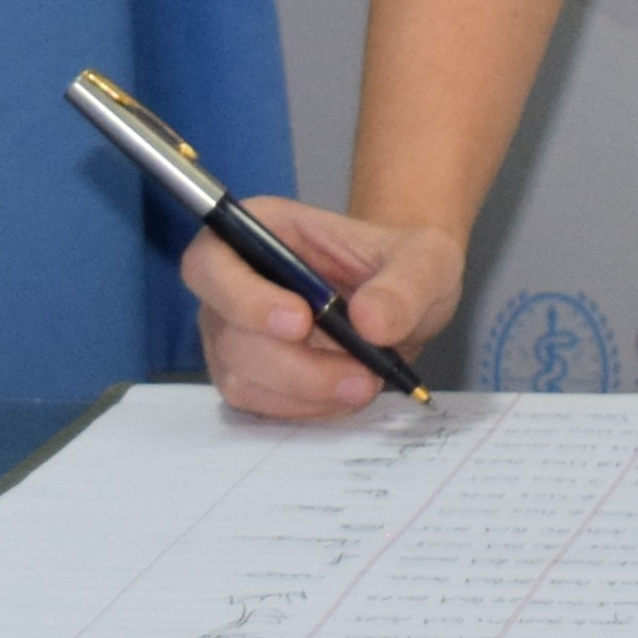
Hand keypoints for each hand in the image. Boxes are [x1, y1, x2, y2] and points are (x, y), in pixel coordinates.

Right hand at [187, 200, 460, 418]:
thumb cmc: (402, 266)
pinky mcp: (248, 377)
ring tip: (365, 381)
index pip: (210, 260)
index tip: (299, 322)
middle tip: (359, 374)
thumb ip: (405, 284)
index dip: (240, 295)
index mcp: (261, 229)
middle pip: (227, 332)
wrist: (404, 303)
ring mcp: (233, 334)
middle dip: (292, 363)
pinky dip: (306, 408)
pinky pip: (259, 406)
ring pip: (241, 377)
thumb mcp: (427, 260)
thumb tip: (369, 321)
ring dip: (305, 391)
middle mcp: (232, 283)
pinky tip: (346, 392)